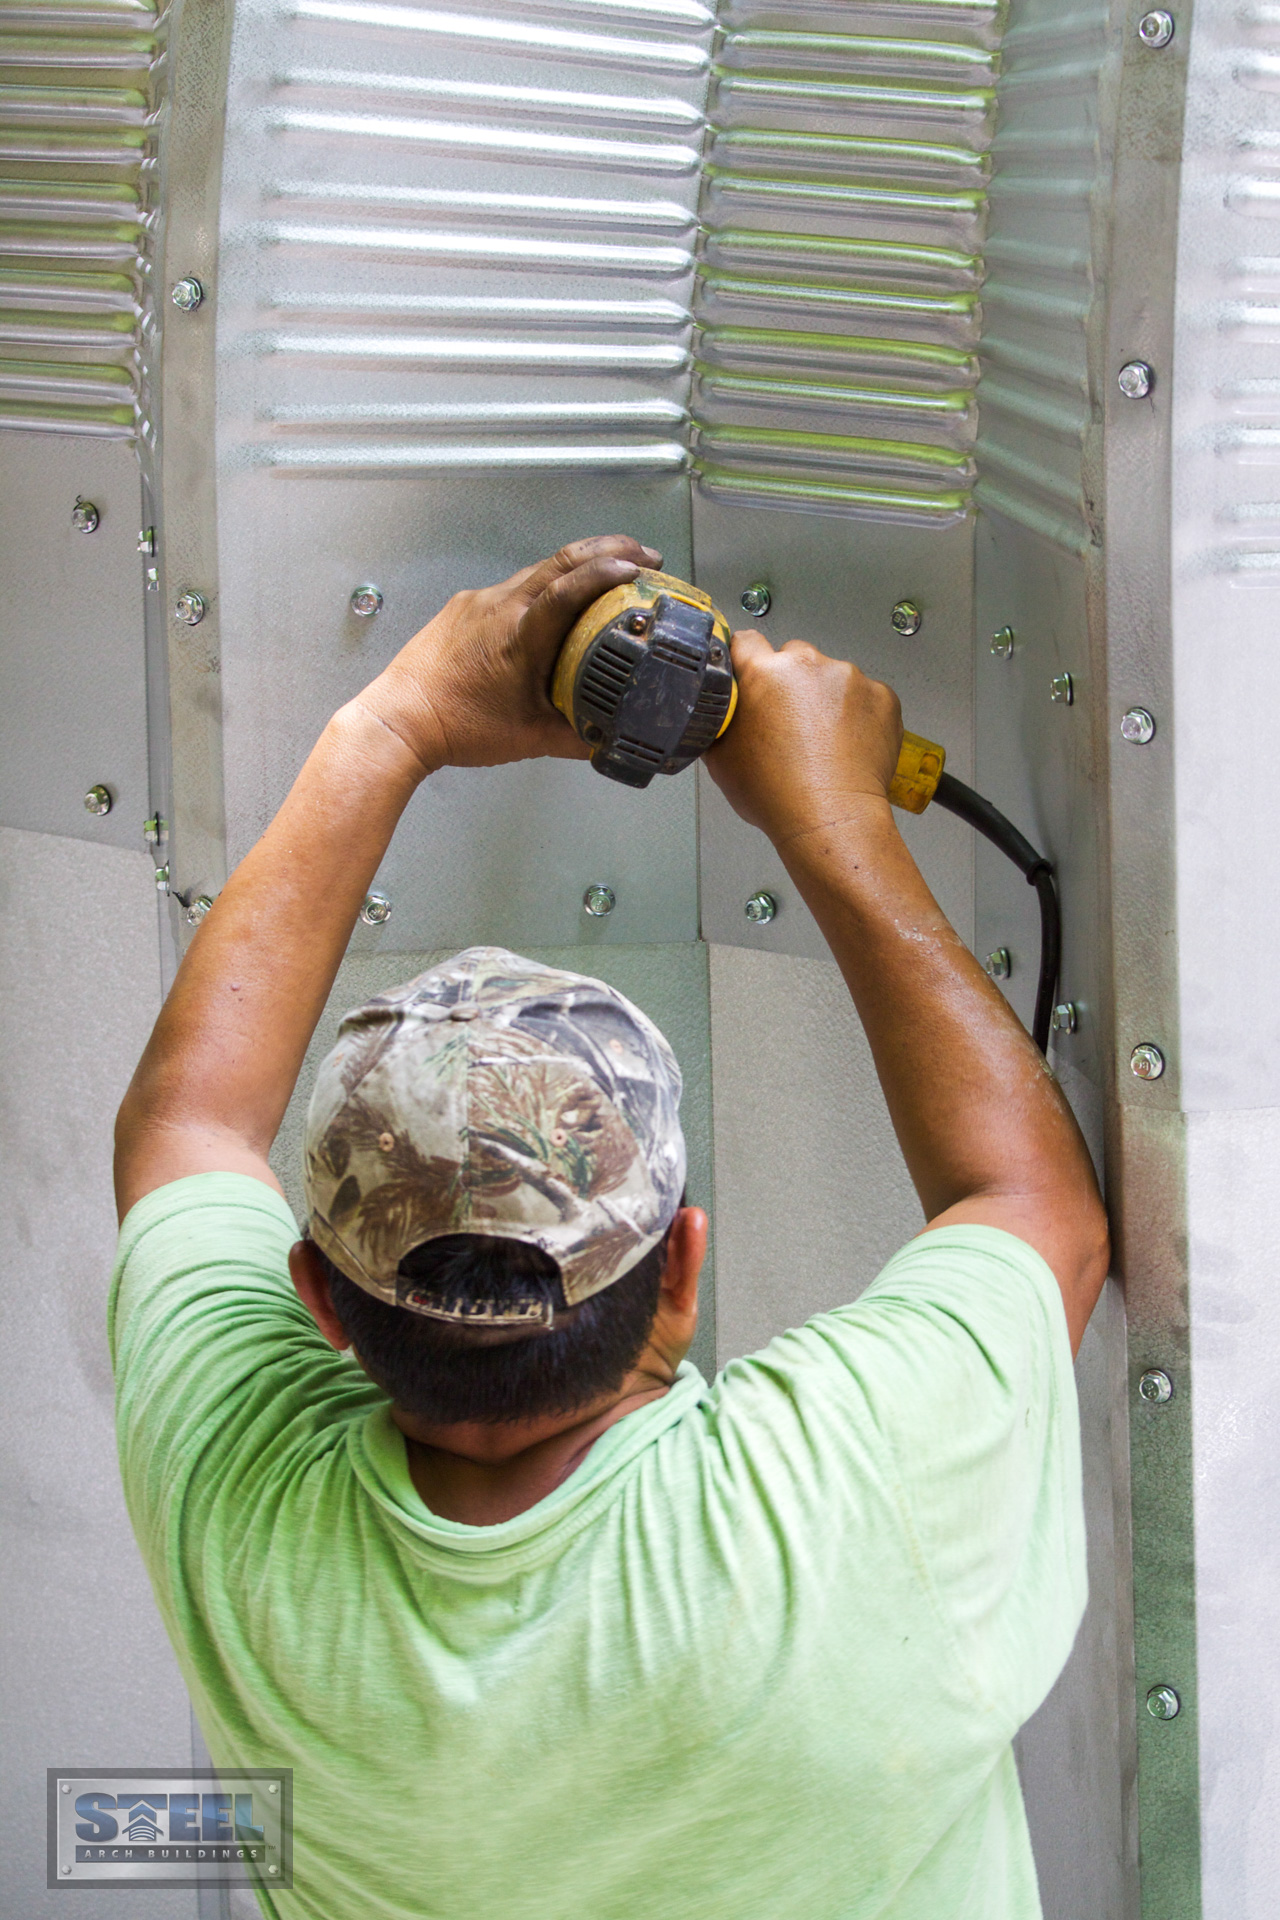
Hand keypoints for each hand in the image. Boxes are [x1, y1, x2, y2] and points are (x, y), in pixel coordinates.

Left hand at [357, 535, 661, 771]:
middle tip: (643, 555)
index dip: (608, 572)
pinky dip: (544, 584)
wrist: (399, 719)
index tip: (638, 567)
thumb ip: (576, 737)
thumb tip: (608, 738)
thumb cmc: (453, 725)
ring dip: (577, 565)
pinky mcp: (464, 608)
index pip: (570, 587)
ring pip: (537, 569)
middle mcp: (499, 607)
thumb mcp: (529, 738)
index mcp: (520, 635)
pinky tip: (555, 601)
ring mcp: (479, 602)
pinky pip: (512, 586)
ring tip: (607, 572)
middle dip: (608, 550)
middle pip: (561, 560)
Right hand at [705, 629, 903, 850]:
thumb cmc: (778, 795)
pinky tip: (846, 744)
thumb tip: (716, 712)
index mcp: (763, 672)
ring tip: (821, 741)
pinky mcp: (881, 696)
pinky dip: (857, 714)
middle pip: (793, 657)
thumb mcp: (721, 760)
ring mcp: (849, 678)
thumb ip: (718, 722)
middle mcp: (807, 665)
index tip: (750, 674)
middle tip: (788, 723)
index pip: (746, 642)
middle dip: (789, 683)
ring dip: (825, 699)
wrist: (831, 818)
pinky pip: (864, 696)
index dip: (745, 660)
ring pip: (831, 677)